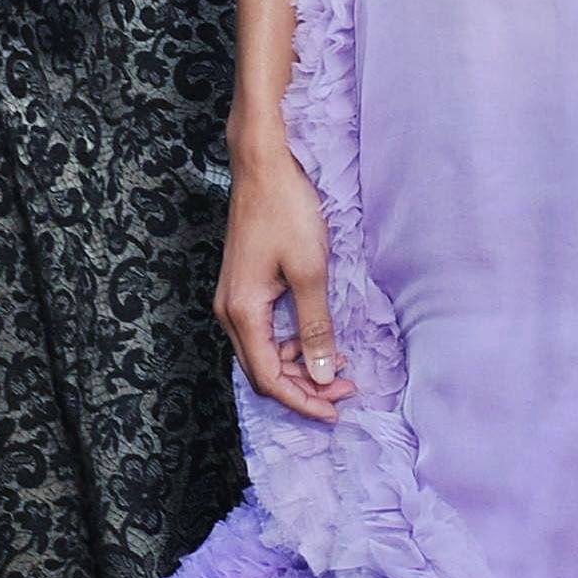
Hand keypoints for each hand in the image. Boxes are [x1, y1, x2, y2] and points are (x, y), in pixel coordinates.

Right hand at [216, 139, 354, 423]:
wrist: (262, 166)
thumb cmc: (285, 211)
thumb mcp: (309, 271)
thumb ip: (315, 327)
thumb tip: (324, 374)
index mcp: (242, 313)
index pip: (269, 379)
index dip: (303, 401)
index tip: (336, 411)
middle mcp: (230, 312)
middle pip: (263, 372)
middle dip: (305, 387)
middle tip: (347, 389)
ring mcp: (234, 300)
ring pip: (264, 354)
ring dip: (299, 366)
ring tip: (339, 365)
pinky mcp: (243, 288)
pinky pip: (264, 332)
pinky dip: (291, 344)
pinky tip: (317, 339)